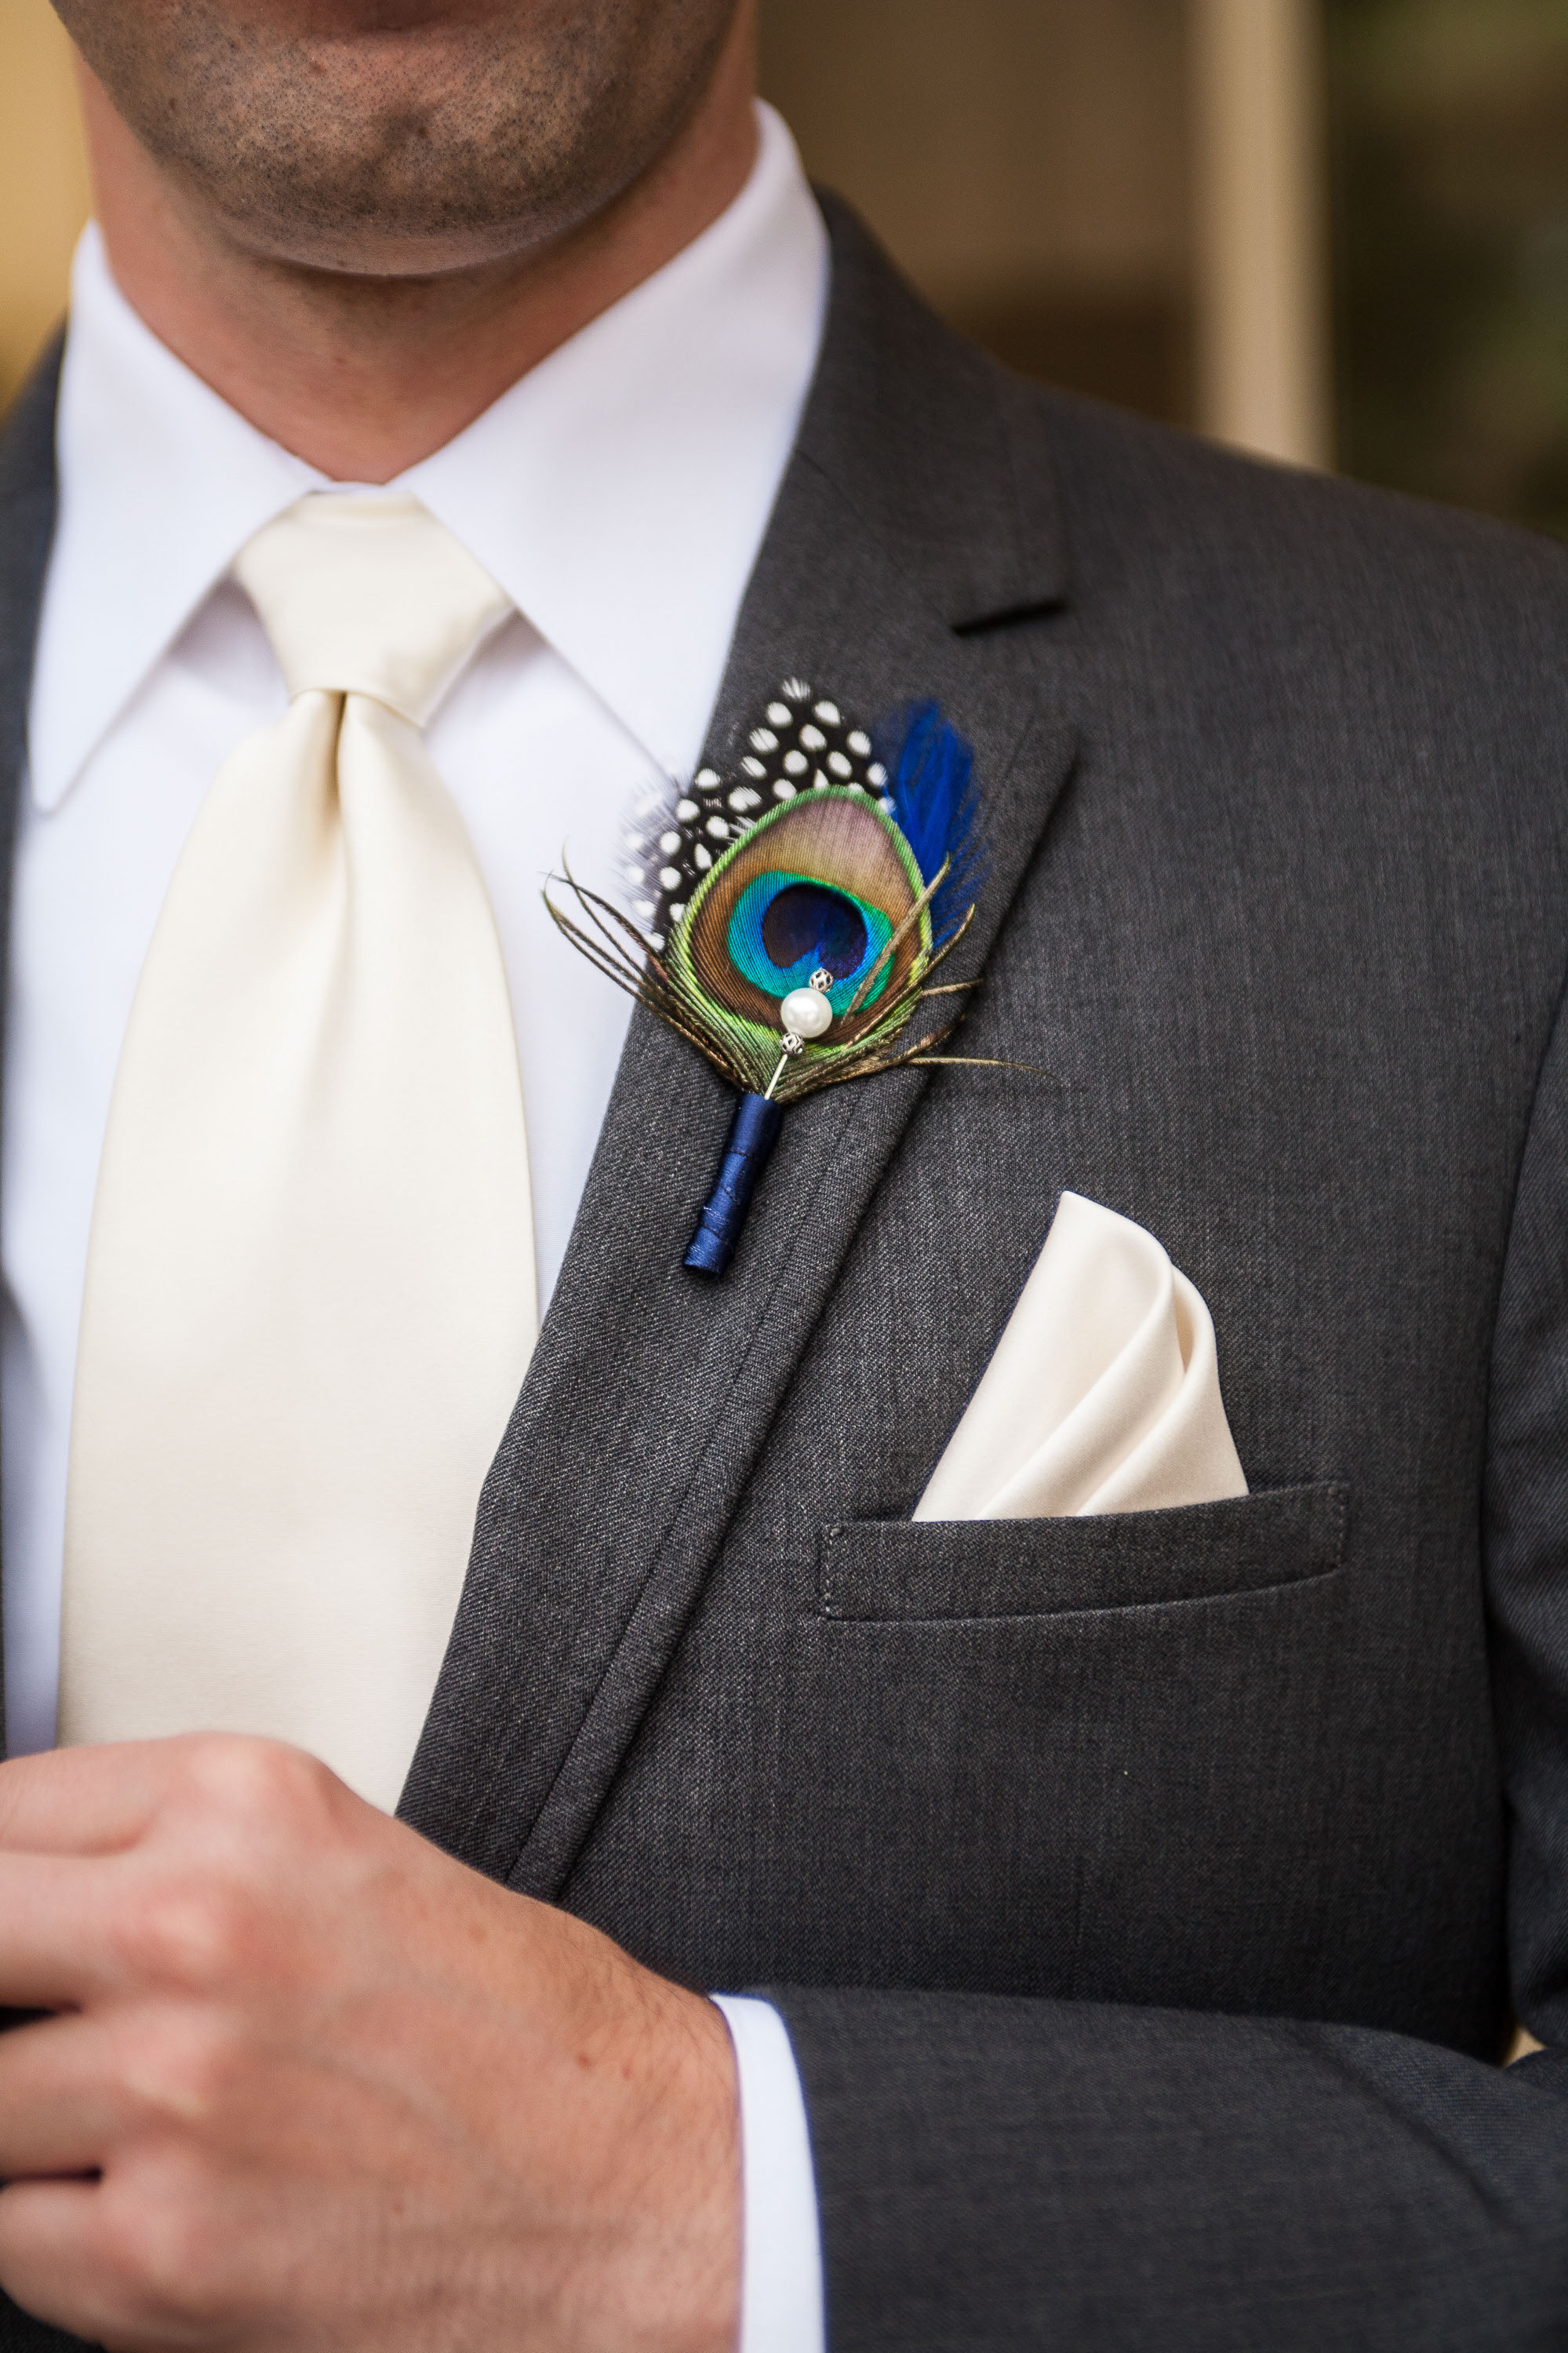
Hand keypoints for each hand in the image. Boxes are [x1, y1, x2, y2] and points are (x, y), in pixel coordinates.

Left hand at [0, 1736, 740, 2351]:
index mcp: (243, 1801)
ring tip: (116, 2125)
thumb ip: (172, 1852)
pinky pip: (6, 2235)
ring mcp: (167, 2091)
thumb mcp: (344, 1857)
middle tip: (45, 2026)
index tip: (7, 1921)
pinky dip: (56, 2231)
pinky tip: (153, 2206)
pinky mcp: (158, 2254)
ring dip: (23, 2125)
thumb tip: (21, 1894)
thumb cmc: (518, 2031)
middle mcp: (193, 1925)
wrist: (643, 2188)